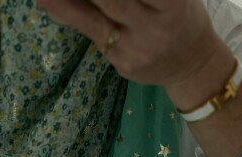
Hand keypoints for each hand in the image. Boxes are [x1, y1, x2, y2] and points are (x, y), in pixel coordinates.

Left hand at [37, 0, 223, 88]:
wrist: (192, 65)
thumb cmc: (181, 17)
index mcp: (173, 4)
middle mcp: (155, 27)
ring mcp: (136, 49)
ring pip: (94, 19)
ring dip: (68, 2)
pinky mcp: (122, 64)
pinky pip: (94, 34)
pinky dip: (71, 14)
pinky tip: (48, 2)